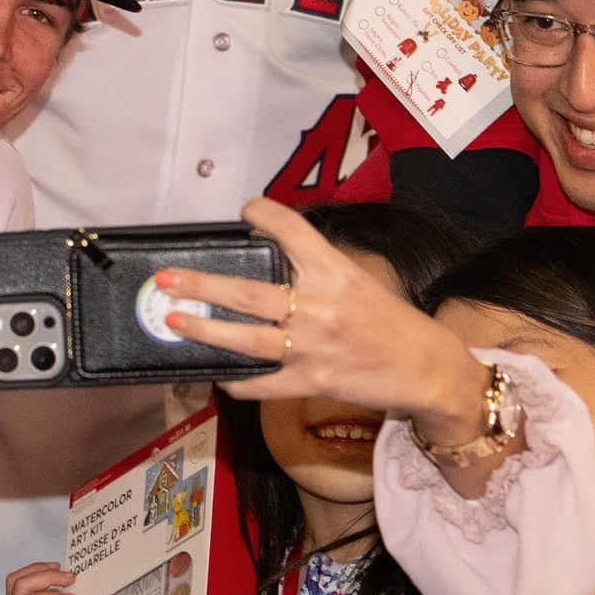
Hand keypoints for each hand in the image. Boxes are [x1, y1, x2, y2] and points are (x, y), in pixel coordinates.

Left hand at [154, 197, 486, 423]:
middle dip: (201, 284)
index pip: (292, 230)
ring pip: (245, 339)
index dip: (264, 214)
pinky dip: (236, 381)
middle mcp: (319, 306)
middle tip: (167, 279)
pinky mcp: (311, 382)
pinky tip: (216, 375)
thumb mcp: (362, 281)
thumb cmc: (395, 322)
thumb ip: (321, 271)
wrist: (427, 370)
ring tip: (174, 321)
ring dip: (204, 330)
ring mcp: (311, 348)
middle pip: (247, 291)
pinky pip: (262, 385)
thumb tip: (277, 257)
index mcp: (335, 272)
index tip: (246, 209)